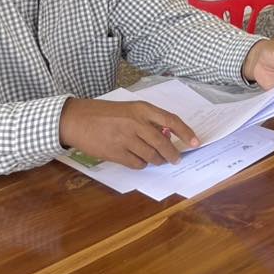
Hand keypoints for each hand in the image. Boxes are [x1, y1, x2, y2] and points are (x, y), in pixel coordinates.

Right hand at [59, 96, 197, 167]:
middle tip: (176, 159)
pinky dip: (142, 164)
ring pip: (151, 155)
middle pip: (163, 143)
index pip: (171, 120)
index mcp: (142, 109)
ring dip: (158, 160)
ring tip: (158, 160)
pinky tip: (140, 161)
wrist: (78, 120)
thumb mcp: (130, 109)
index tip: (195, 142)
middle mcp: (136, 123)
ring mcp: (126, 139)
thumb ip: (147, 120)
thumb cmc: (105, 113)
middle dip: (173, 154)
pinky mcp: (116, 153)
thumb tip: (166, 136)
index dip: (186, 133)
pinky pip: (137, 163)